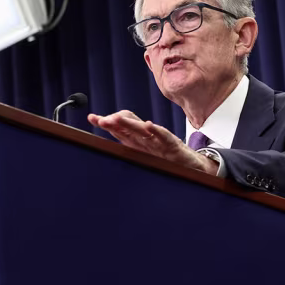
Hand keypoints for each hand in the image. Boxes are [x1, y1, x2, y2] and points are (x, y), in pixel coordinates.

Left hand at [87, 110, 219, 174]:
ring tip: (117, 119)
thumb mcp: (143, 155)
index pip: (119, 127)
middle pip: (128, 125)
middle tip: (102, 120)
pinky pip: (164, 136)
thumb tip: (102, 148)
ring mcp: (160, 140)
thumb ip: (127, 148)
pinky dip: (157, 131)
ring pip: (143, 129)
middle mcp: (147, 137)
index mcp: (138, 140)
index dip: (106, 122)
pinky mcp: (173, 145)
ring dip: (130, 123)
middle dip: (114, 121)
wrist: (191, 166)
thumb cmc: (166, 159)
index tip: (93, 118)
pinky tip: (149, 126)